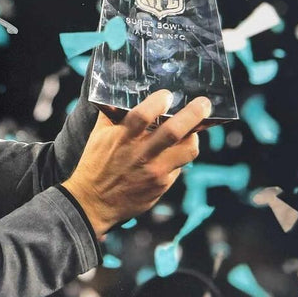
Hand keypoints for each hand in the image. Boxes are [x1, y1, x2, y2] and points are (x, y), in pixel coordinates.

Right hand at [62, 90, 209, 238]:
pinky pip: (179, 166)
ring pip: (187, 151)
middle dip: (194, 114)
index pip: (143, 114)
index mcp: (122, 138)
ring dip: (193, 138)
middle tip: (204, 104)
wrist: (93, 201)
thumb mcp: (98, 135)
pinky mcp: (161, 185)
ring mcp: (154, 172)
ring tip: (192, 131)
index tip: (167, 94)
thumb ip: (112, 115)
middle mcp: (141, 154)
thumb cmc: (95, 163)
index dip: (159, 101)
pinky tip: (173, 152)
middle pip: (174, 131)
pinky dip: (179, 156)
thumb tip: (123, 95)